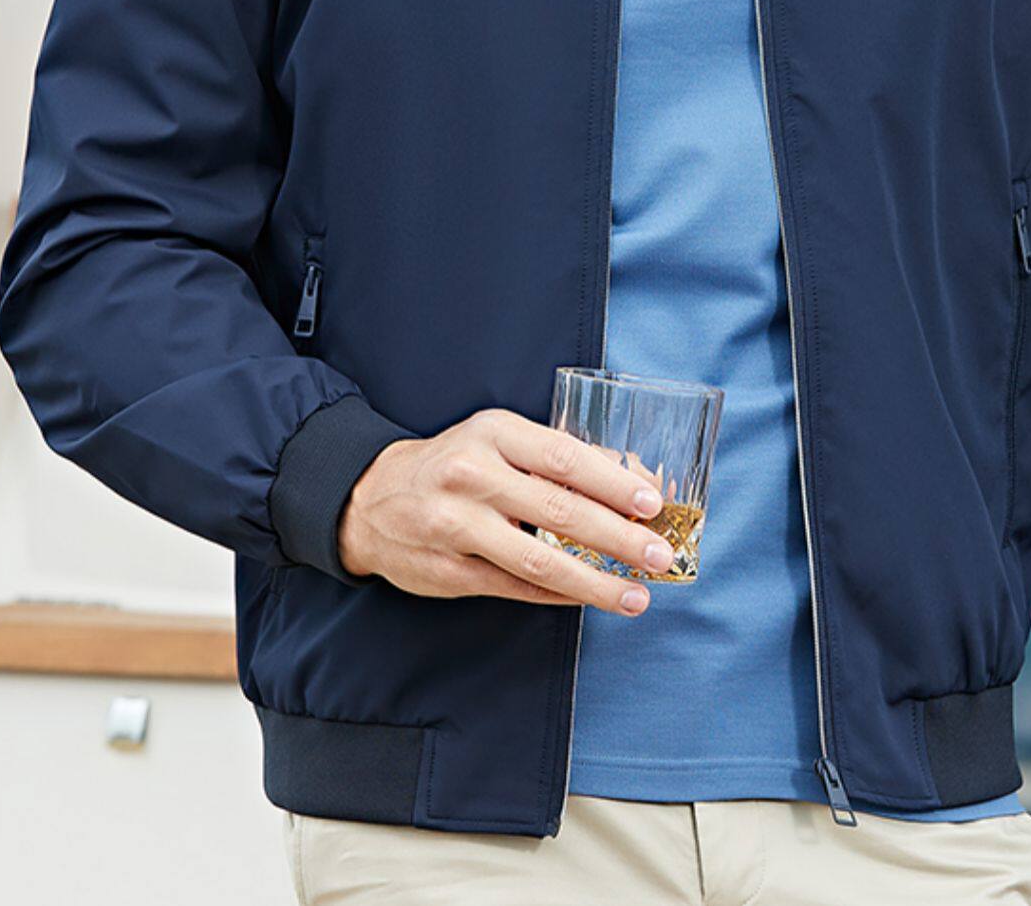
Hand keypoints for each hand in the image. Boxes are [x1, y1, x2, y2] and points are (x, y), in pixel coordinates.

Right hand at [335, 406, 674, 616]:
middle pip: (559, 509)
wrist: (371, 499)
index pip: (564, 457)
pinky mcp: (451, 571)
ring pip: (539, 559)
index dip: (613, 482)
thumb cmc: (455, 462)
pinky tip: (591, 598)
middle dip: (617, 537)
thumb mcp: (498, 439)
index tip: (653, 503)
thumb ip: (554, 455)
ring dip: (596, 581)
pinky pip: (517, 587)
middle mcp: (475, 476)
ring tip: (637, 595)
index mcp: (493, 433)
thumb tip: (628, 476)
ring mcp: (459, 526)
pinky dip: (560, 595)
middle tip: (658, 555)